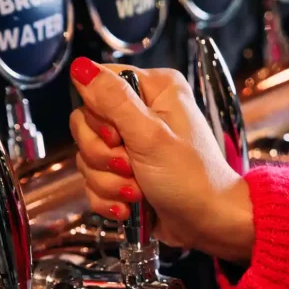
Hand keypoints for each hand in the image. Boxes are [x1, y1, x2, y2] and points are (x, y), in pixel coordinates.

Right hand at [69, 59, 254, 262]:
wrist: (208, 224)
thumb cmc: (191, 178)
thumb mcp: (150, 136)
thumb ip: (113, 100)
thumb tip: (80, 65)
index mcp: (154, 89)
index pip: (98, 84)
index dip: (99, 115)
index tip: (118, 138)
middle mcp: (142, 111)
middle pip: (87, 123)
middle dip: (103, 155)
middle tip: (129, 167)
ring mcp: (132, 144)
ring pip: (88, 156)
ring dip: (108, 181)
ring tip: (137, 191)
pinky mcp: (125, 173)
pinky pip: (94, 180)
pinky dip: (109, 196)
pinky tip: (130, 206)